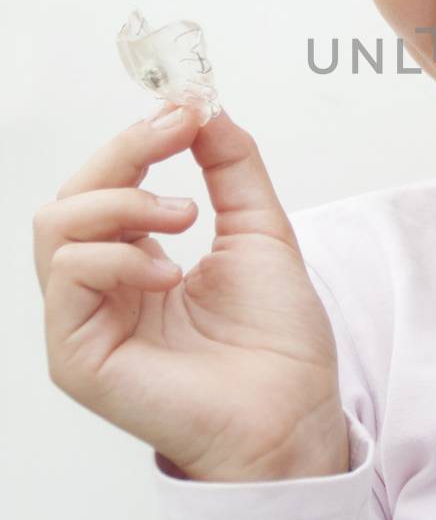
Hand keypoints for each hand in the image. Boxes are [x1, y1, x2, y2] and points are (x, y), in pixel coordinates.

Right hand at [32, 103, 349, 481]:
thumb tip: (201, 107)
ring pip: (56, 227)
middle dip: (125, 151)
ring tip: (185, 218)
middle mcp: (103, 289)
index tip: (185, 109)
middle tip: (177, 133)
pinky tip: (168, 272)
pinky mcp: (76, 355)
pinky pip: (67, 276)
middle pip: (73, 196)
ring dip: (122, 202)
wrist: (295, 412)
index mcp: (136, 262)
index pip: (107, 186)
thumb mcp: (260, 229)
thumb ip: (231, 166)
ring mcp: (84, 322)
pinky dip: (117, 255)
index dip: (138, 139)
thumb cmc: (278, 342)